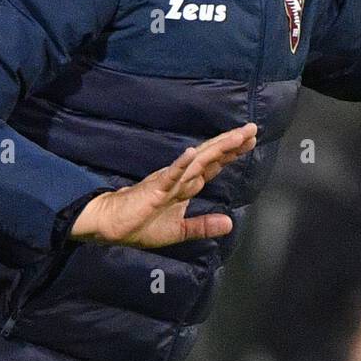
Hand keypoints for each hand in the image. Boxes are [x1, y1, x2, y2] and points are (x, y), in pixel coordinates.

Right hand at [70, 124, 257, 247]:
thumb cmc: (141, 225)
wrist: (109, 226)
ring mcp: (167, 181)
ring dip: (216, 149)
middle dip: (231, 144)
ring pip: (196, 161)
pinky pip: (169, 175)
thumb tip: (229, 224)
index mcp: (185, 185)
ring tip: (234, 137)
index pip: (212, 166)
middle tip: (252, 130)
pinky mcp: (153, 189)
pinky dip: (181, 164)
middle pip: (209, 157)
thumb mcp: (179, 231)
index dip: (230, 154)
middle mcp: (180, 178)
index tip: (249, 142)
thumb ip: (203, 226)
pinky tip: (191, 153)